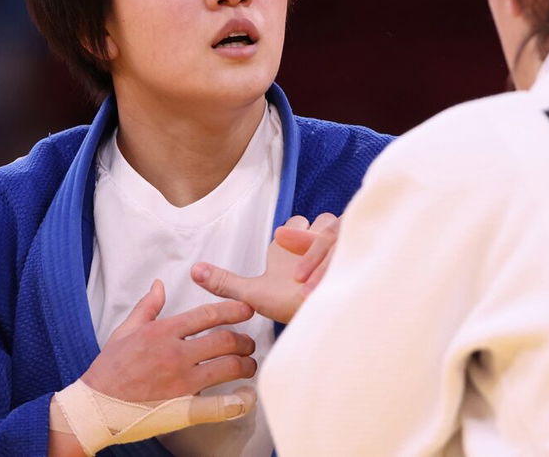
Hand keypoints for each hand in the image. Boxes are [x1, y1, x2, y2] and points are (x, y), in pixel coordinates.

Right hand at [81, 279, 256, 401]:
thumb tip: (158, 285)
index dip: (234, 310)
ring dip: (245, 364)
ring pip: (228, 367)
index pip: (208, 315)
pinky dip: (239, 400)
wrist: (95, 406)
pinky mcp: (183, 408)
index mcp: (163, 332)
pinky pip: (220, 404)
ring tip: (248, 365)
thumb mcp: (125, 331)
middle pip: (224, 340)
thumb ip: (147, 307)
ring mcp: (181, 382)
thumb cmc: (109, 369)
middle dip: (244, 340)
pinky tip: (246, 396)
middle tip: (248, 343)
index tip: (247, 309)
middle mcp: (175, 354)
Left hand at [191, 214, 339, 322]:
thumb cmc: (289, 308)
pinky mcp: (354, 262)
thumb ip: (225, 283)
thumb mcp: (254, 294)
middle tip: (295, 272)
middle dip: (308, 238)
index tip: (280, 253)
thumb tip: (194, 271)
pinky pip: (348, 247)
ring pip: (335, 231)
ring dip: (319, 254)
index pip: (297, 221)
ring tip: (304, 283)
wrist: (317, 328)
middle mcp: (316, 244)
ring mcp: (338, 252)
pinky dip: (332, 265)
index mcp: (293, 246)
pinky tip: (317, 289)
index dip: (292, 232)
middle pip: (322, 220)